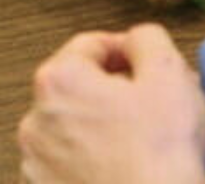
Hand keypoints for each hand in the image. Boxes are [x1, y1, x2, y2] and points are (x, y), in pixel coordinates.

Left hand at [18, 24, 204, 183]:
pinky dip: (91, 161)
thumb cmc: (161, 156)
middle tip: (147, 103)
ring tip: (138, 141)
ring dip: (100, 126)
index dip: (125, 49)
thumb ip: (146, 38)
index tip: (144, 62)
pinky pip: (68, 164)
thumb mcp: (168, 71)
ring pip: (72, 127)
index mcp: (59, 81)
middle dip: (111, 89)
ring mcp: (36, 166)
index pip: (90, 45)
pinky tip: (123, 166)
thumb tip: (135, 41)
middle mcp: (36, 122)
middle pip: (78, 86)